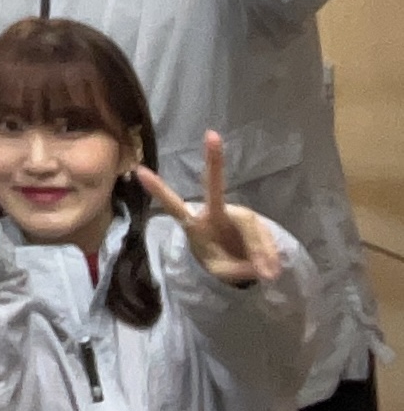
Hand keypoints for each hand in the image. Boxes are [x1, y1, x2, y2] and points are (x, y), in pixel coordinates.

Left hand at [137, 131, 281, 286]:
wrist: (240, 265)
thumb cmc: (220, 261)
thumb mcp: (224, 271)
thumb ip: (240, 268)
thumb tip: (265, 270)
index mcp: (195, 224)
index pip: (174, 205)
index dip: (158, 190)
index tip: (138, 170)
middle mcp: (214, 212)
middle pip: (214, 187)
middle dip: (214, 161)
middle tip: (212, 135)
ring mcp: (236, 213)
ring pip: (250, 226)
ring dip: (260, 252)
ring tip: (267, 275)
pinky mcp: (254, 220)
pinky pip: (264, 236)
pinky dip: (269, 254)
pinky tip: (272, 271)